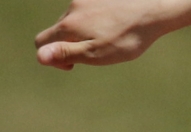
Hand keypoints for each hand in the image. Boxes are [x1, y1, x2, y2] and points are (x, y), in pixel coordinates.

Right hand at [36, 0, 181, 68]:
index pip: (41, 41)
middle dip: (71, 44)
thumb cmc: (127, 37)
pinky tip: (115, 26)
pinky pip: (88, 11)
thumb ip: (67, 53)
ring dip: (84, 32)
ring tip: (110, 38)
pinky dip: (95, 21)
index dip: (52, 57)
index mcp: (68, 26)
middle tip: (97, 53)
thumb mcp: (97, 53)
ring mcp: (84, 1)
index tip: (74, 65)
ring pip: (74, 20)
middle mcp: (71, 10)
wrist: (152, 11)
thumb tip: (39, 56)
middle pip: (58, 31)